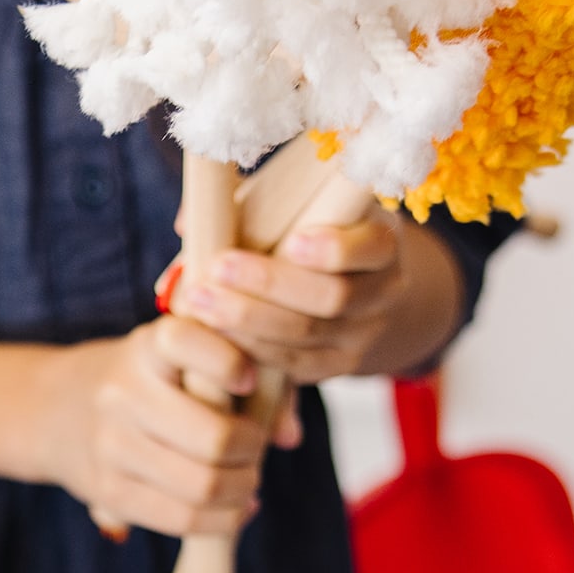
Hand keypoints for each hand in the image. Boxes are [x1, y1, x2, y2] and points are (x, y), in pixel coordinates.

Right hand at [42, 319, 288, 539]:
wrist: (55, 409)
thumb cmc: (149, 382)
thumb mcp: (185, 360)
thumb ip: (252, 382)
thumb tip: (290, 437)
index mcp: (144, 349)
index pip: (183, 341)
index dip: (229, 361)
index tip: (247, 377)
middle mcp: (121, 394)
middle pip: (214, 438)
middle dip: (252, 449)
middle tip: (256, 448)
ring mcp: (110, 447)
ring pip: (203, 485)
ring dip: (243, 489)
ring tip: (247, 480)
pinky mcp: (107, 492)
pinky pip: (182, 519)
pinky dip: (224, 519)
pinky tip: (235, 507)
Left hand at [180, 214, 404, 382]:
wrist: (363, 290)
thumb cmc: (314, 235)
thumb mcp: (300, 209)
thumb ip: (254, 206)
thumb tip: (189, 221)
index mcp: (381, 243)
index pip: (370, 248)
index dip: (334, 249)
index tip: (291, 241)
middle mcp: (384, 291)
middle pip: (332, 297)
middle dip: (268, 284)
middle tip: (217, 269)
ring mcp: (364, 334)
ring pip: (307, 335)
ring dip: (248, 320)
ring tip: (200, 302)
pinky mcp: (340, 366)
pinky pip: (294, 364)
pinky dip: (252, 349)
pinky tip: (216, 334)